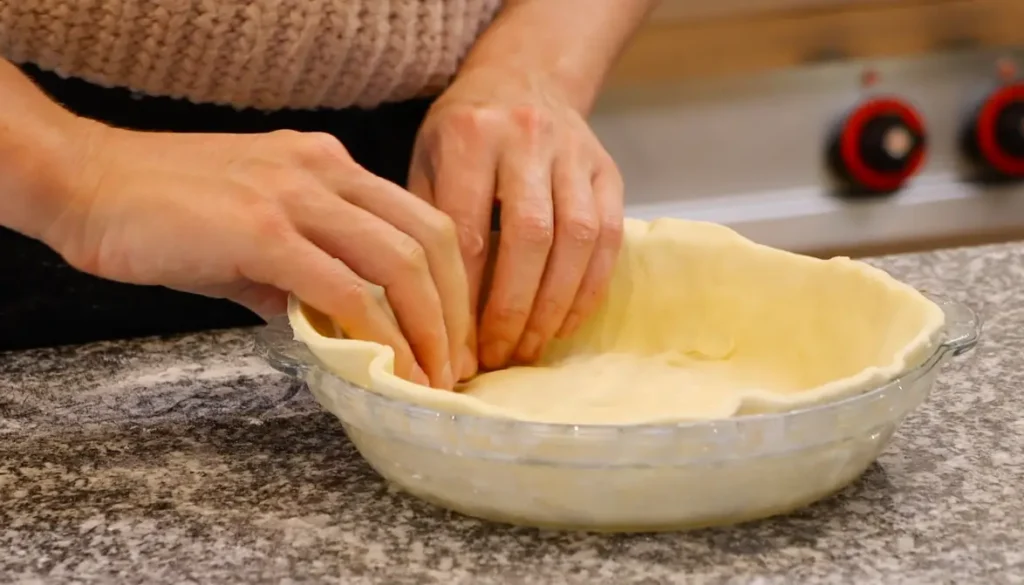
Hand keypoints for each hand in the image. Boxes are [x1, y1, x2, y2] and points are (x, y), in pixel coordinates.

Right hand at [40, 123, 471, 388]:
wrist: (87, 184)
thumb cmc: (166, 212)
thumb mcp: (256, 237)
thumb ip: (304, 275)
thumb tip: (343, 330)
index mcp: (331, 165)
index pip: (421, 222)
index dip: (453, 285)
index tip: (455, 336)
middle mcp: (326, 170)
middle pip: (429, 241)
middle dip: (454, 313)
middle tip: (455, 368)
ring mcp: (296, 196)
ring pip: (398, 263)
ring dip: (427, 329)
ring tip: (432, 378)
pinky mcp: (262, 231)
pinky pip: (344, 288)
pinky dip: (377, 333)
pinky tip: (388, 366)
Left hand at [408, 68, 624, 371]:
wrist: (525, 76)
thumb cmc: (464, 132)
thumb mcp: (426, 160)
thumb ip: (427, 224)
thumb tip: (423, 311)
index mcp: (470, 135)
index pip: (467, 230)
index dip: (463, 296)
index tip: (455, 344)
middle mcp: (526, 137)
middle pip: (529, 237)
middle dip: (513, 308)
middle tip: (497, 356)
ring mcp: (575, 153)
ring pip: (576, 239)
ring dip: (554, 306)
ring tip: (530, 348)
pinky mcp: (608, 171)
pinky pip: (608, 238)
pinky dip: (588, 289)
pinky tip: (565, 322)